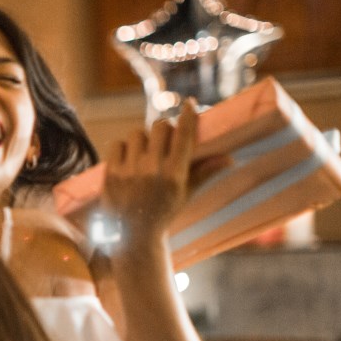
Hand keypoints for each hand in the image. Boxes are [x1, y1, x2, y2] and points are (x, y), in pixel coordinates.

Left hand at [103, 100, 198, 236]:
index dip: (187, 115)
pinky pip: (117, 144)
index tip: (189, 103)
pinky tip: (129, 158)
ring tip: (146, 152)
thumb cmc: (163, 214)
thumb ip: (204, 173)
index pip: (183, 135)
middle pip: (160, 127)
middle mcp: (152, 170)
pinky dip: (124, 147)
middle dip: (164, 129)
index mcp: (175, 175)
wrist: (132, 237)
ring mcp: (129, 171)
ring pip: (137, 134)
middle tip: (165, 136)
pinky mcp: (110, 173)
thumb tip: (230, 159)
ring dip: (143, 139)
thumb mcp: (185, 195)